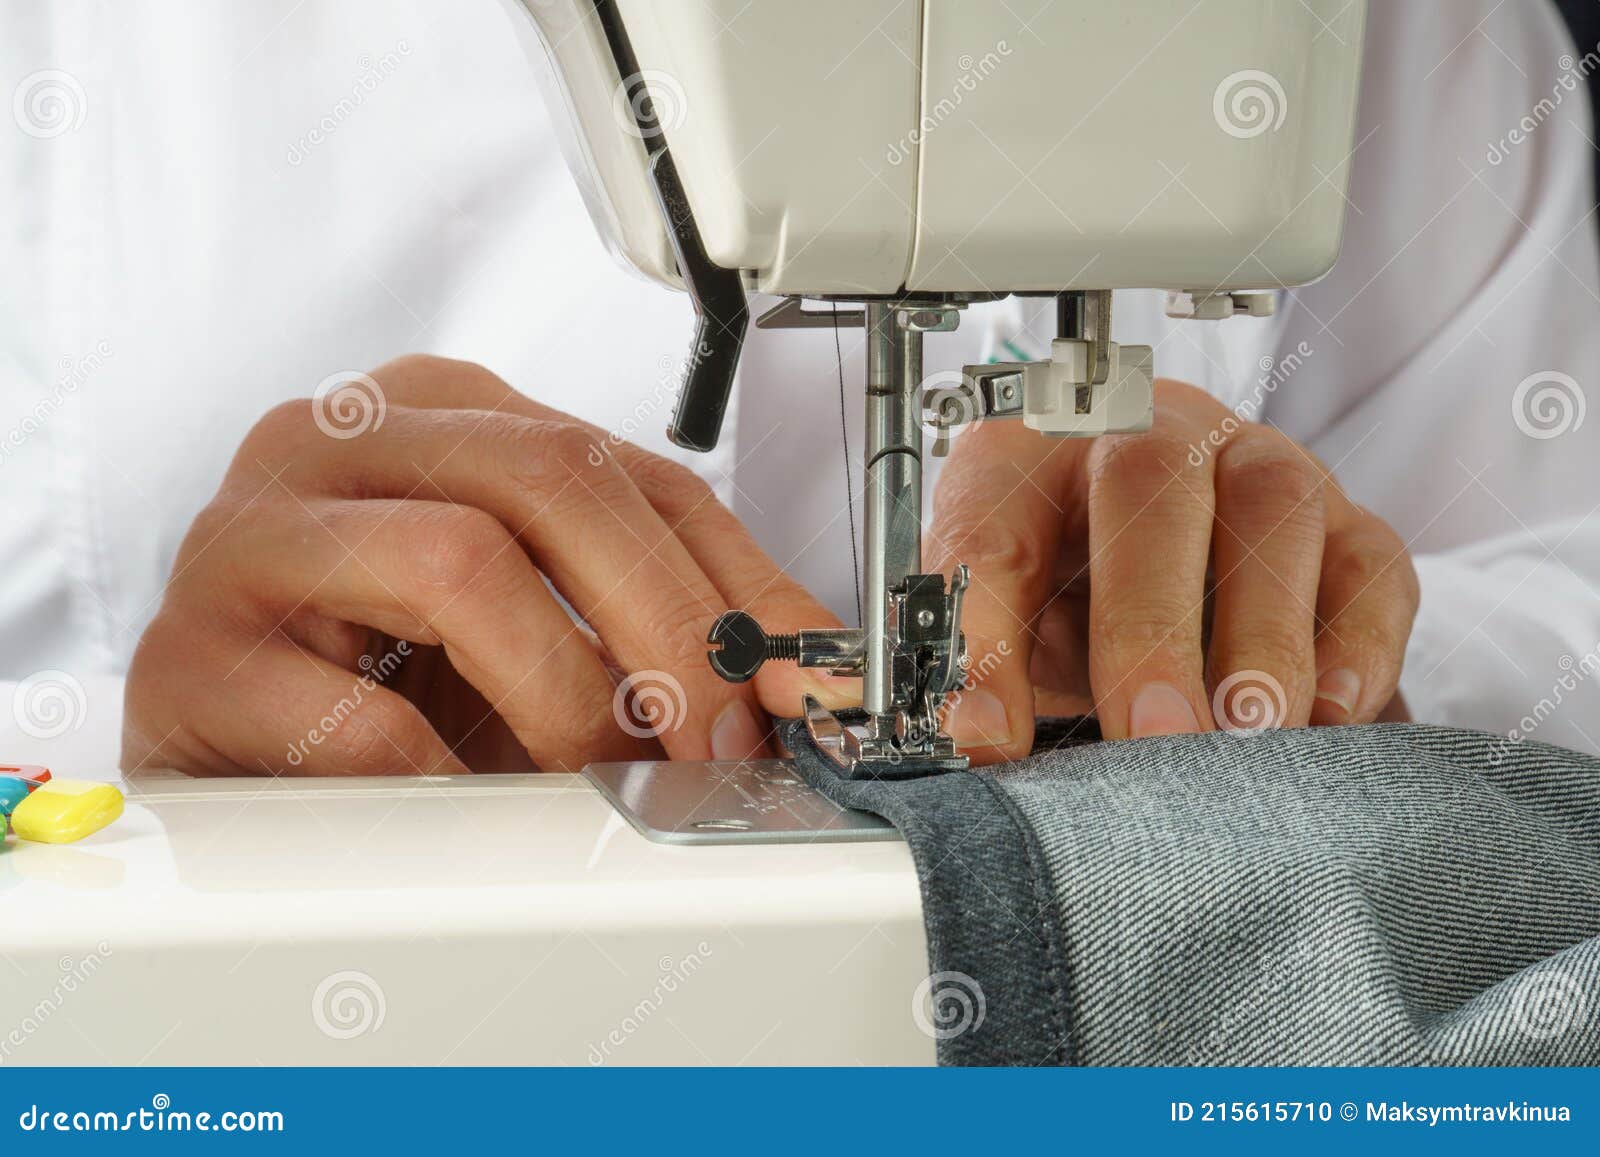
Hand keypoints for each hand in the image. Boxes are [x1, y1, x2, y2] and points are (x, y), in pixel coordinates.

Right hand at [123, 355, 844, 774]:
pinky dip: (453, 777)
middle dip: (666, 624)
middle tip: (713, 739)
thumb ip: (662, 623)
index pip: (630, 468)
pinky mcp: (191, 654)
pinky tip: (473, 802)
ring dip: (566, 696)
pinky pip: (362, 717)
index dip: (733, 583)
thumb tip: (803, 681)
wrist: (223, 735)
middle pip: (551, 480)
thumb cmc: (391, 667)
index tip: (795, 687)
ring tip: (593, 774)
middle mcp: (343, 436)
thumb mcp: (542, 614)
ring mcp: (253, 533)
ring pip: (460, 564)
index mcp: (443, 409)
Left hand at [927, 378, 1417, 761]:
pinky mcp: (1346, 524)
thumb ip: (974, 671)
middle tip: (1150, 732)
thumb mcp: (1000, 629)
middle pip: (1152, 481)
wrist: (1157, 592)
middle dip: (1149, 619)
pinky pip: (1369, 565)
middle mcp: (1150, 434)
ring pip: (1275, 509)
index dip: (987, 629)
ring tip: (1241, 735)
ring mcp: (1259, 465)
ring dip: (1260, 635)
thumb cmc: (1061, 602)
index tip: (988, 733)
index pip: (994, 519)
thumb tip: (974, 737)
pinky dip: (1356, 644)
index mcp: (1031, 451)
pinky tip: (1329, 716)